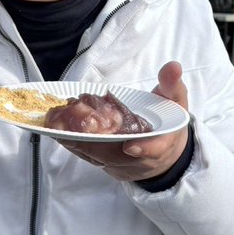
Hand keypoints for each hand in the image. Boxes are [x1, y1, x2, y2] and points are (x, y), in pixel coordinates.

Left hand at [56, 62, 189, 181]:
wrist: (166, 152)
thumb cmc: (168, 123)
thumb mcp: (175, 102)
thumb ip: (172, 85)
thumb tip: (173, 67)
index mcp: (162, 143)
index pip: (154, 149)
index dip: (143, 149)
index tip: (130, 147)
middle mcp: (141, 160)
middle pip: (117, 156)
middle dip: (93, 144)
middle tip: (73, 131)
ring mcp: (123, 166)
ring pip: (99, 158)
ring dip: (78, 144)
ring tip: (58, 128)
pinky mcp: (108, 167)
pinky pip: (90, 158)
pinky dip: (75, 146)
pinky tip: (59, 132)